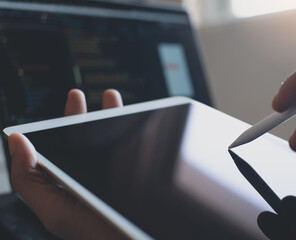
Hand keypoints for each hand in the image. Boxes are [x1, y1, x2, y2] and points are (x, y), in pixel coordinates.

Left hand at [9, 89, 122, 239]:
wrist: (136, 238)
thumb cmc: (95, 232)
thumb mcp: (54, 211)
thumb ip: (29, 180)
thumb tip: (17, 141)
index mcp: (69, 183)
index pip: (60, 148)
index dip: (58, 126)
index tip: (59, 109)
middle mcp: (92, 176)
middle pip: (84, 139)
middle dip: (80, 115)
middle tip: (77, 95)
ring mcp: (116, 173)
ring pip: (112, 138)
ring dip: (110, 116)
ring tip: (112, 97)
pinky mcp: (136, 172)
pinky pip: (135, 145)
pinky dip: (136, 130)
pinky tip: (137, 117)